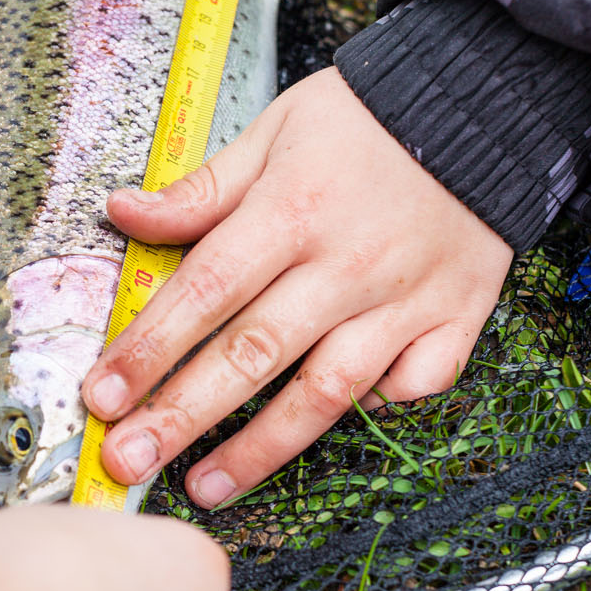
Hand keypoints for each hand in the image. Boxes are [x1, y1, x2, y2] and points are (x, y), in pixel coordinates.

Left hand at [81, 67, 514, 507]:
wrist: (488, 104)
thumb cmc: (368, 118)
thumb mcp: (275, 129)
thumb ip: (201, 188)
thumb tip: (122, 212)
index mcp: (293, 210)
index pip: (204, 291)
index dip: (148, 348)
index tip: (102, 396)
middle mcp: (347, 264)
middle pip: (253, 355)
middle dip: (182, 416)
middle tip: (127, 462)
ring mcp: (406, 299)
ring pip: (327, 392)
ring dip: (262, 448)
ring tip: (205, 487)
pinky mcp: (457, 318)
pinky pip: (412, 386)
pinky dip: (372, 409)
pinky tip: (324, 428)